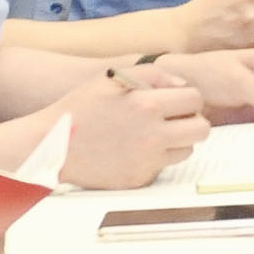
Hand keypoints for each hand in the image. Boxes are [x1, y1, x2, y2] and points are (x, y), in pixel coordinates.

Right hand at [57, 61, 207, 186]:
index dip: (187, 98)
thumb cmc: (80, 108)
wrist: (52, 145)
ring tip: (152, 134)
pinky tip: (135, 150)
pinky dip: (157, 159)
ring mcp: (147, 161)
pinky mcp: (139, 179)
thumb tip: (182, 84)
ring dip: (177, 141)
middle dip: (191, 121)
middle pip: (201, 129)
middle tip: (173, 119)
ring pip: (187, 150)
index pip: (195, 99)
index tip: (174, 100)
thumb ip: (153, 74)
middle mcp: (152, 135)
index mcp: (147, 104)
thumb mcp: (112, 79)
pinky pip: (164, 167)